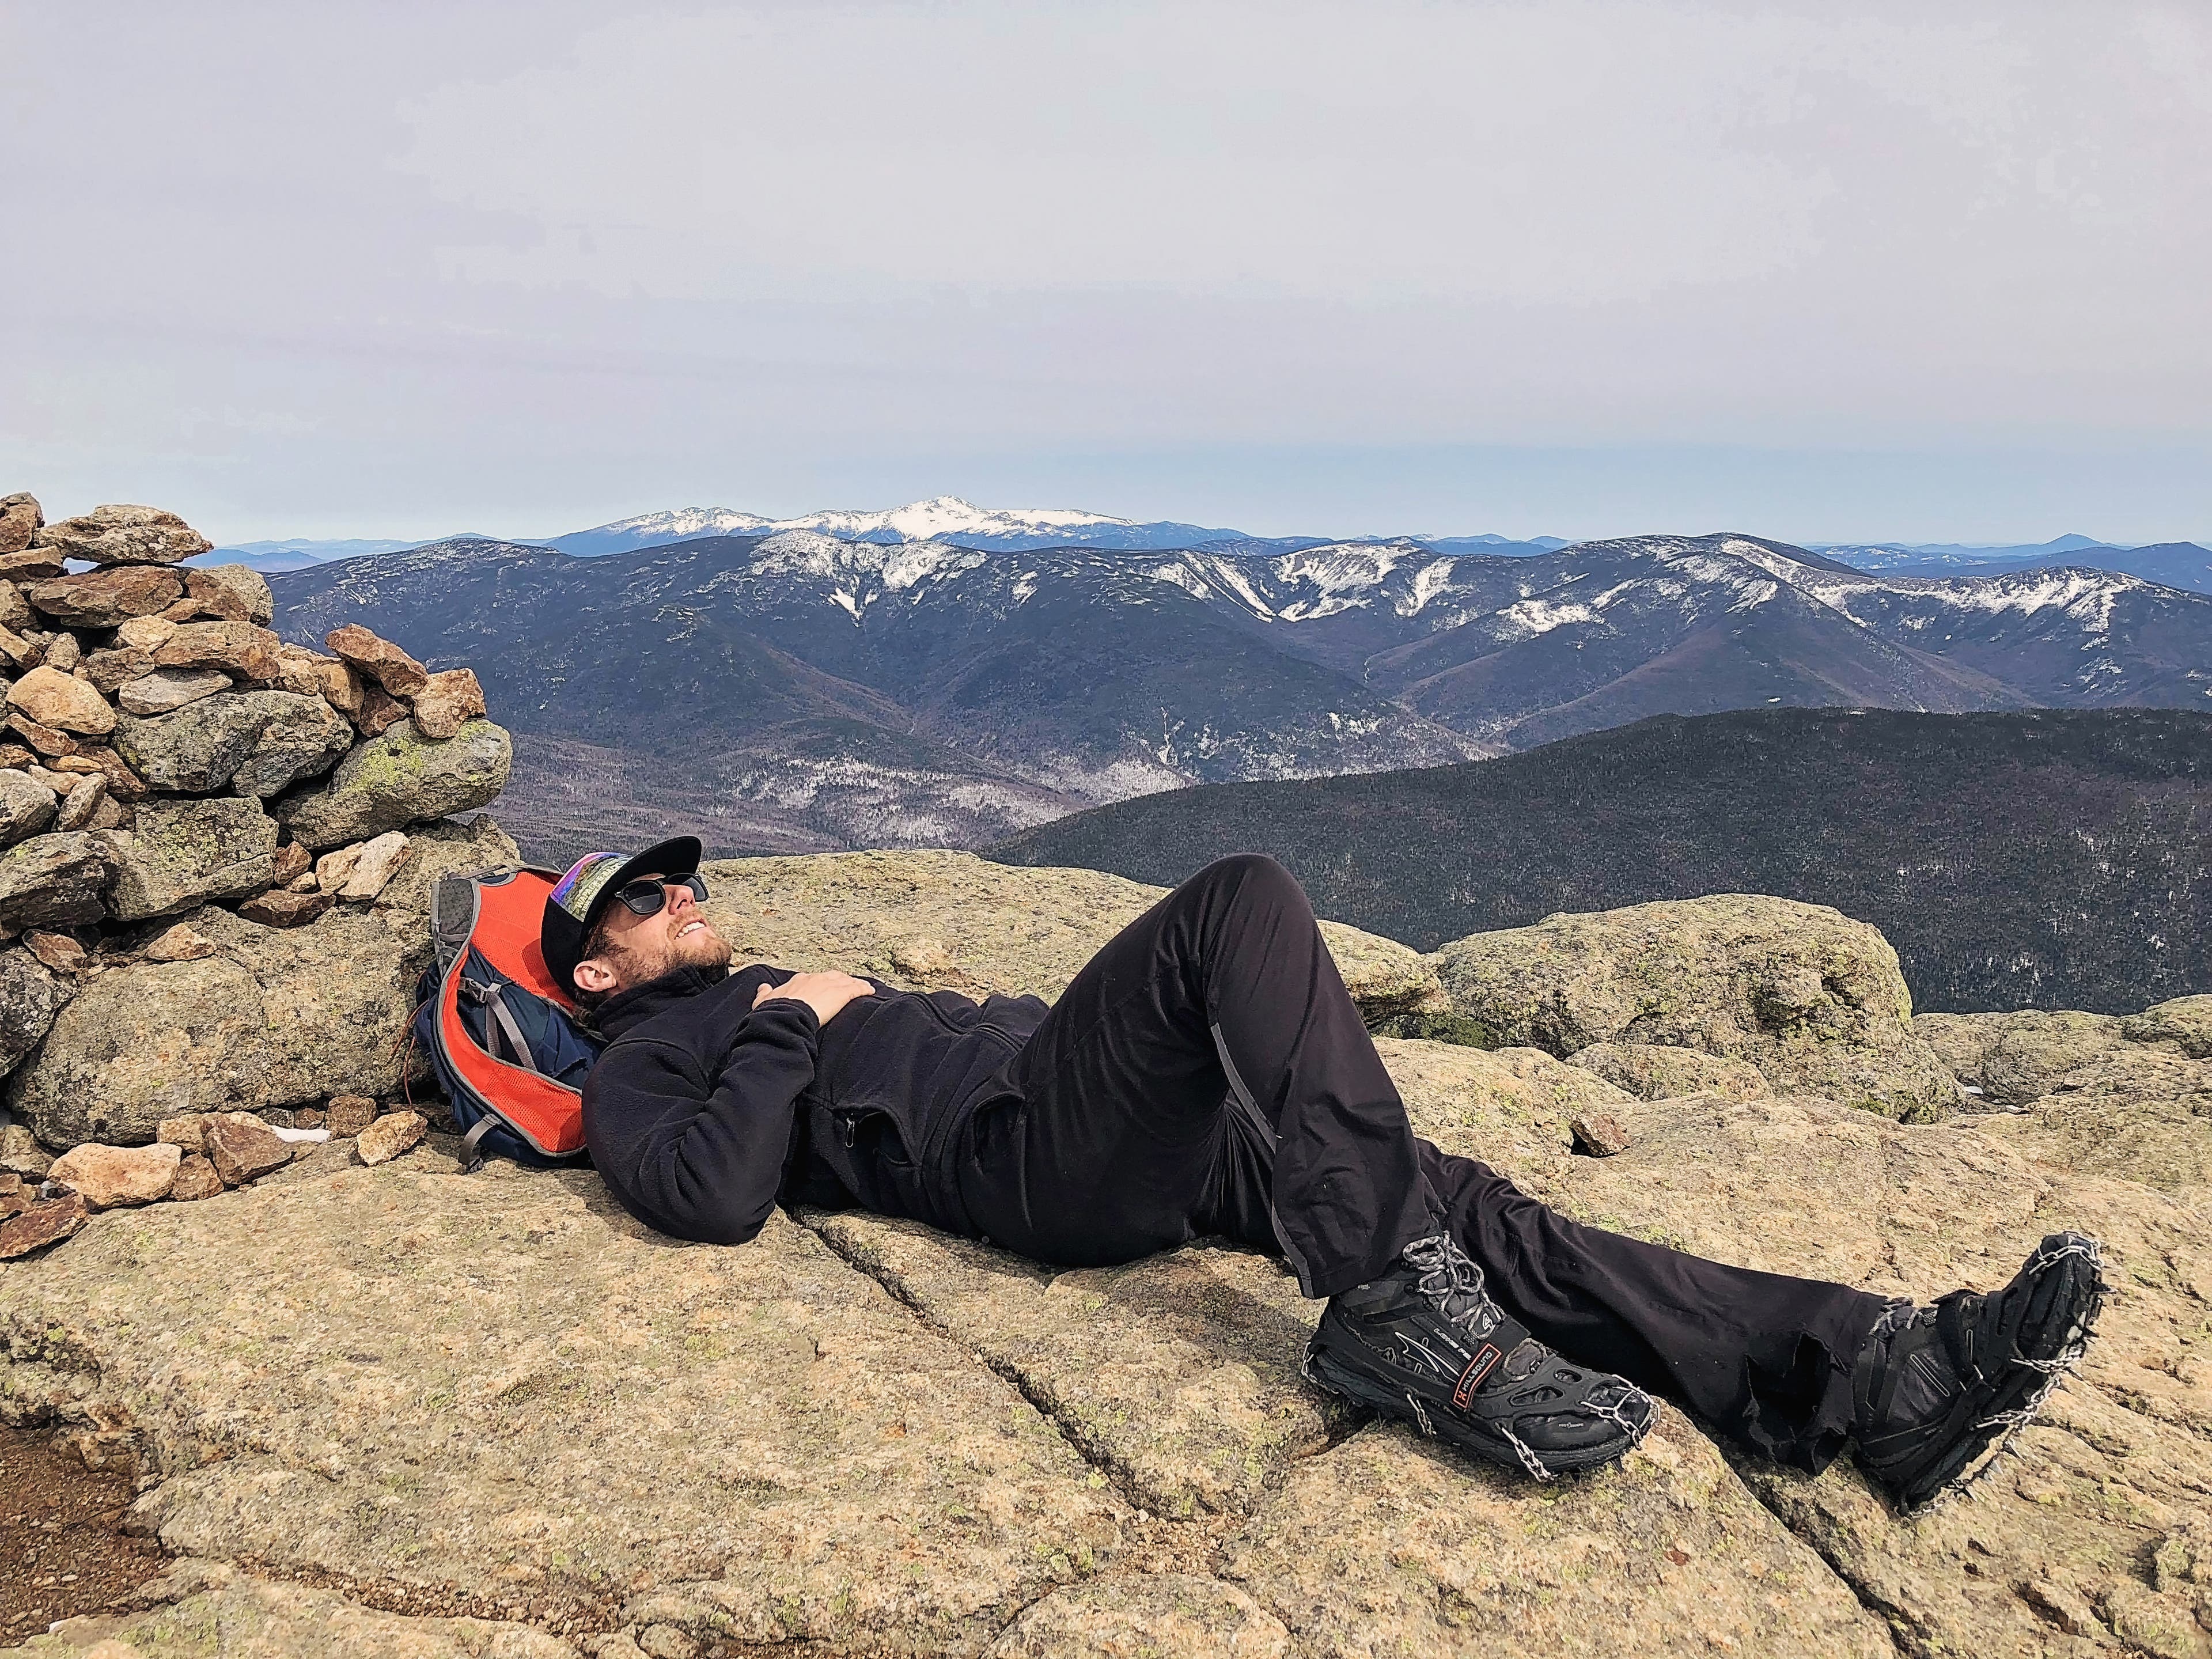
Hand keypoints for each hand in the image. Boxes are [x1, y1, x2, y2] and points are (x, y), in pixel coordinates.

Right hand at [754, 970, 875, 1026]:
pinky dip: (864, 990)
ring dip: (854, 984)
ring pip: (846, 981)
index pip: (813, 979)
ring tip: (862, 988)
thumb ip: (765, 994)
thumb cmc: (775, 1012)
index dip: (821, 983)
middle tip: (846, 985)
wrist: (786, 1016)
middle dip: (839, 981)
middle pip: (832, 977)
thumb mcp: (764, 1002)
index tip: (824, 987)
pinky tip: (870, 992)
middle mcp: (815, 979)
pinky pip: (856, 989)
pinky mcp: (841, 994)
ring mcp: (829, 985)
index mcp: (799, 981)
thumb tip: (763, 988)